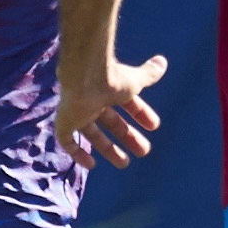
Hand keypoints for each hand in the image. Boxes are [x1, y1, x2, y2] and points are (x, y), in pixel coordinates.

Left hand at [54, 54, 169, 168]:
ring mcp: (78, 112)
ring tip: (124, 163)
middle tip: (144, 151)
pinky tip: (91, 165)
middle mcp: (93, 101)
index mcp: (110, 89)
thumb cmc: (111, 78)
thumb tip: (162, 61)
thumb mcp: (135, 80)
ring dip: (108, 149)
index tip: (154, 126)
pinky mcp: (65, 122)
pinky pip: (67, 142)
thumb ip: (148, 74)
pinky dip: (77, 154)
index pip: (126, 103)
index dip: (140, 114)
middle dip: (128, 136)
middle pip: (111, 122)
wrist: (86, 76)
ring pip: (92, 134)